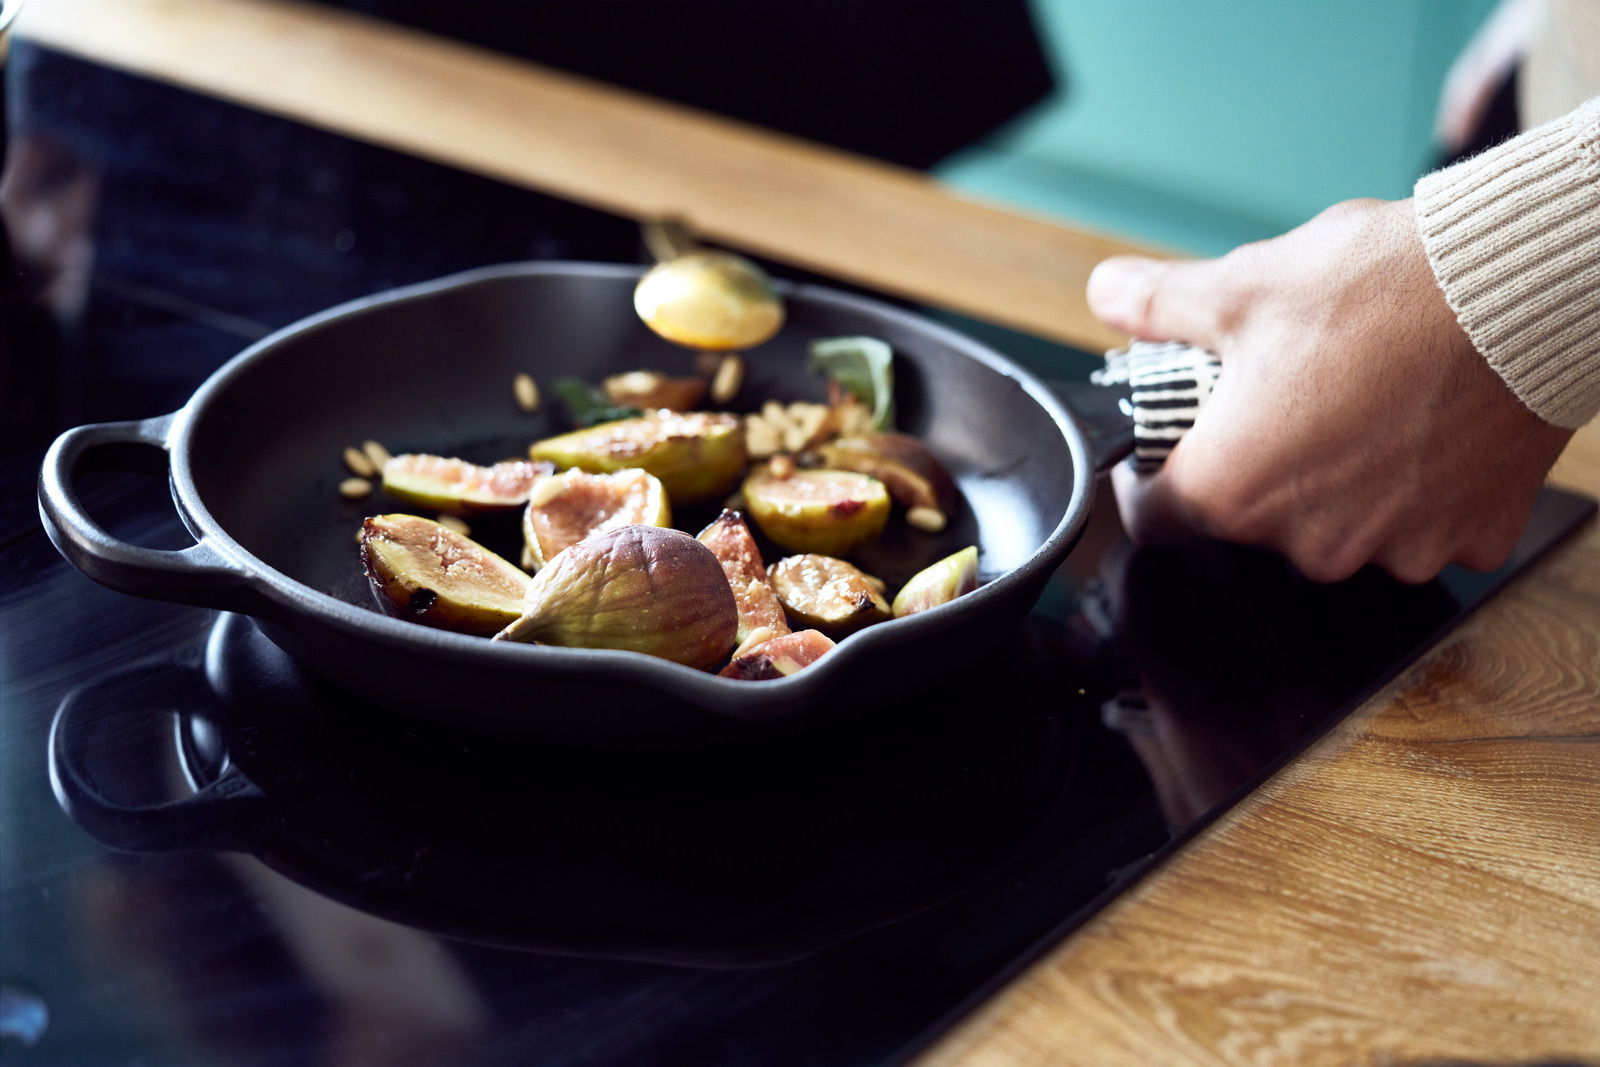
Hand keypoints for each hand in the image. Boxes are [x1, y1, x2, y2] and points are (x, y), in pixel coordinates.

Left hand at [1087, 197, 1571, 583]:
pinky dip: (1415, 488)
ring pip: (1335, 526)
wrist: (1523, 292)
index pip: (1155, 519)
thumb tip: (1109, 296)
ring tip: (1357, 400)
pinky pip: (1420, 525)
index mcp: (1233, 489)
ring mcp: (1393, 549)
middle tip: (1277, 396)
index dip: (1149, 481)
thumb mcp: (1245, 285)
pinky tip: (1422, 427)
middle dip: (1253, 463)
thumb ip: (1160, 305)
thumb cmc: (1384, 291)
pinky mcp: (1466, 539)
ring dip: (1334, 481)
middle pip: (1250, 519)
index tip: (1163, 449)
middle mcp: (1308, 542)